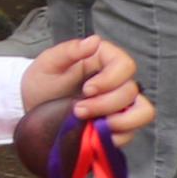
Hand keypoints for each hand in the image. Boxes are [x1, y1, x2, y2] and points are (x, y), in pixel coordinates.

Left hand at [19, 35, 156, 142]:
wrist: (33, 108)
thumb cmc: (42, 82)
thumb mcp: (48, 64)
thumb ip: (69, 50)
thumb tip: (94, 40)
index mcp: (103, 60)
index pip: (126, 65)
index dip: (110, 80)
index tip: (87, 90)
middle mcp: (118, 81)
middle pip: (131, 92)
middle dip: (105, 104)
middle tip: (78, 110)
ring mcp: (121, 104)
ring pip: (144, 112)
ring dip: (121, 122)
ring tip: (94, 125)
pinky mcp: (120, 124)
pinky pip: (132, 132)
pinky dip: (118, 137)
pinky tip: (96, 135)